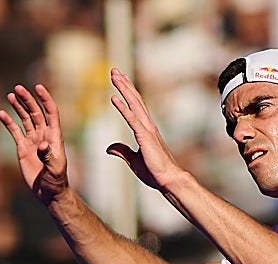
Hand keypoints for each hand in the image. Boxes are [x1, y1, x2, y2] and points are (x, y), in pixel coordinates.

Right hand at [0, 84, 70, 205]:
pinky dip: (8, 123)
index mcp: (54, 136)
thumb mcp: (55, 169)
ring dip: (18, 107)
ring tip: (10, 95)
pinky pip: (15, 132)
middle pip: (35, 112)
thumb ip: (48, 156)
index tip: (38, 87)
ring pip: (25, 119)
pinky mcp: (22, 148)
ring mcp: (32, 140)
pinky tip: (2, 114)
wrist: (48, 192)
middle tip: (18, 89)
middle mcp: (43, 135)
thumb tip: (41, 145)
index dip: (45, 99)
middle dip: (27, 100)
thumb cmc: (56, 181)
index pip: (51, 112)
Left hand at [105, 69, 183, 191]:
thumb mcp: (133, 160)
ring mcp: (147, 129)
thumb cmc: (155, 171)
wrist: (168, 179)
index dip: (128, 92)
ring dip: (123, 88)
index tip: (121, 79)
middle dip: (124, 84)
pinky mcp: (144, 137)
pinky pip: (131, 119)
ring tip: (114, 75)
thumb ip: (122, 151)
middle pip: (134, 99)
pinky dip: (122, 107)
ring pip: (133, 103)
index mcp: (146, 130)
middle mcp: (147, 125)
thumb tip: (108, 148)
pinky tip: (114, 98)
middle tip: (114, 70)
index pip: (136, 106)